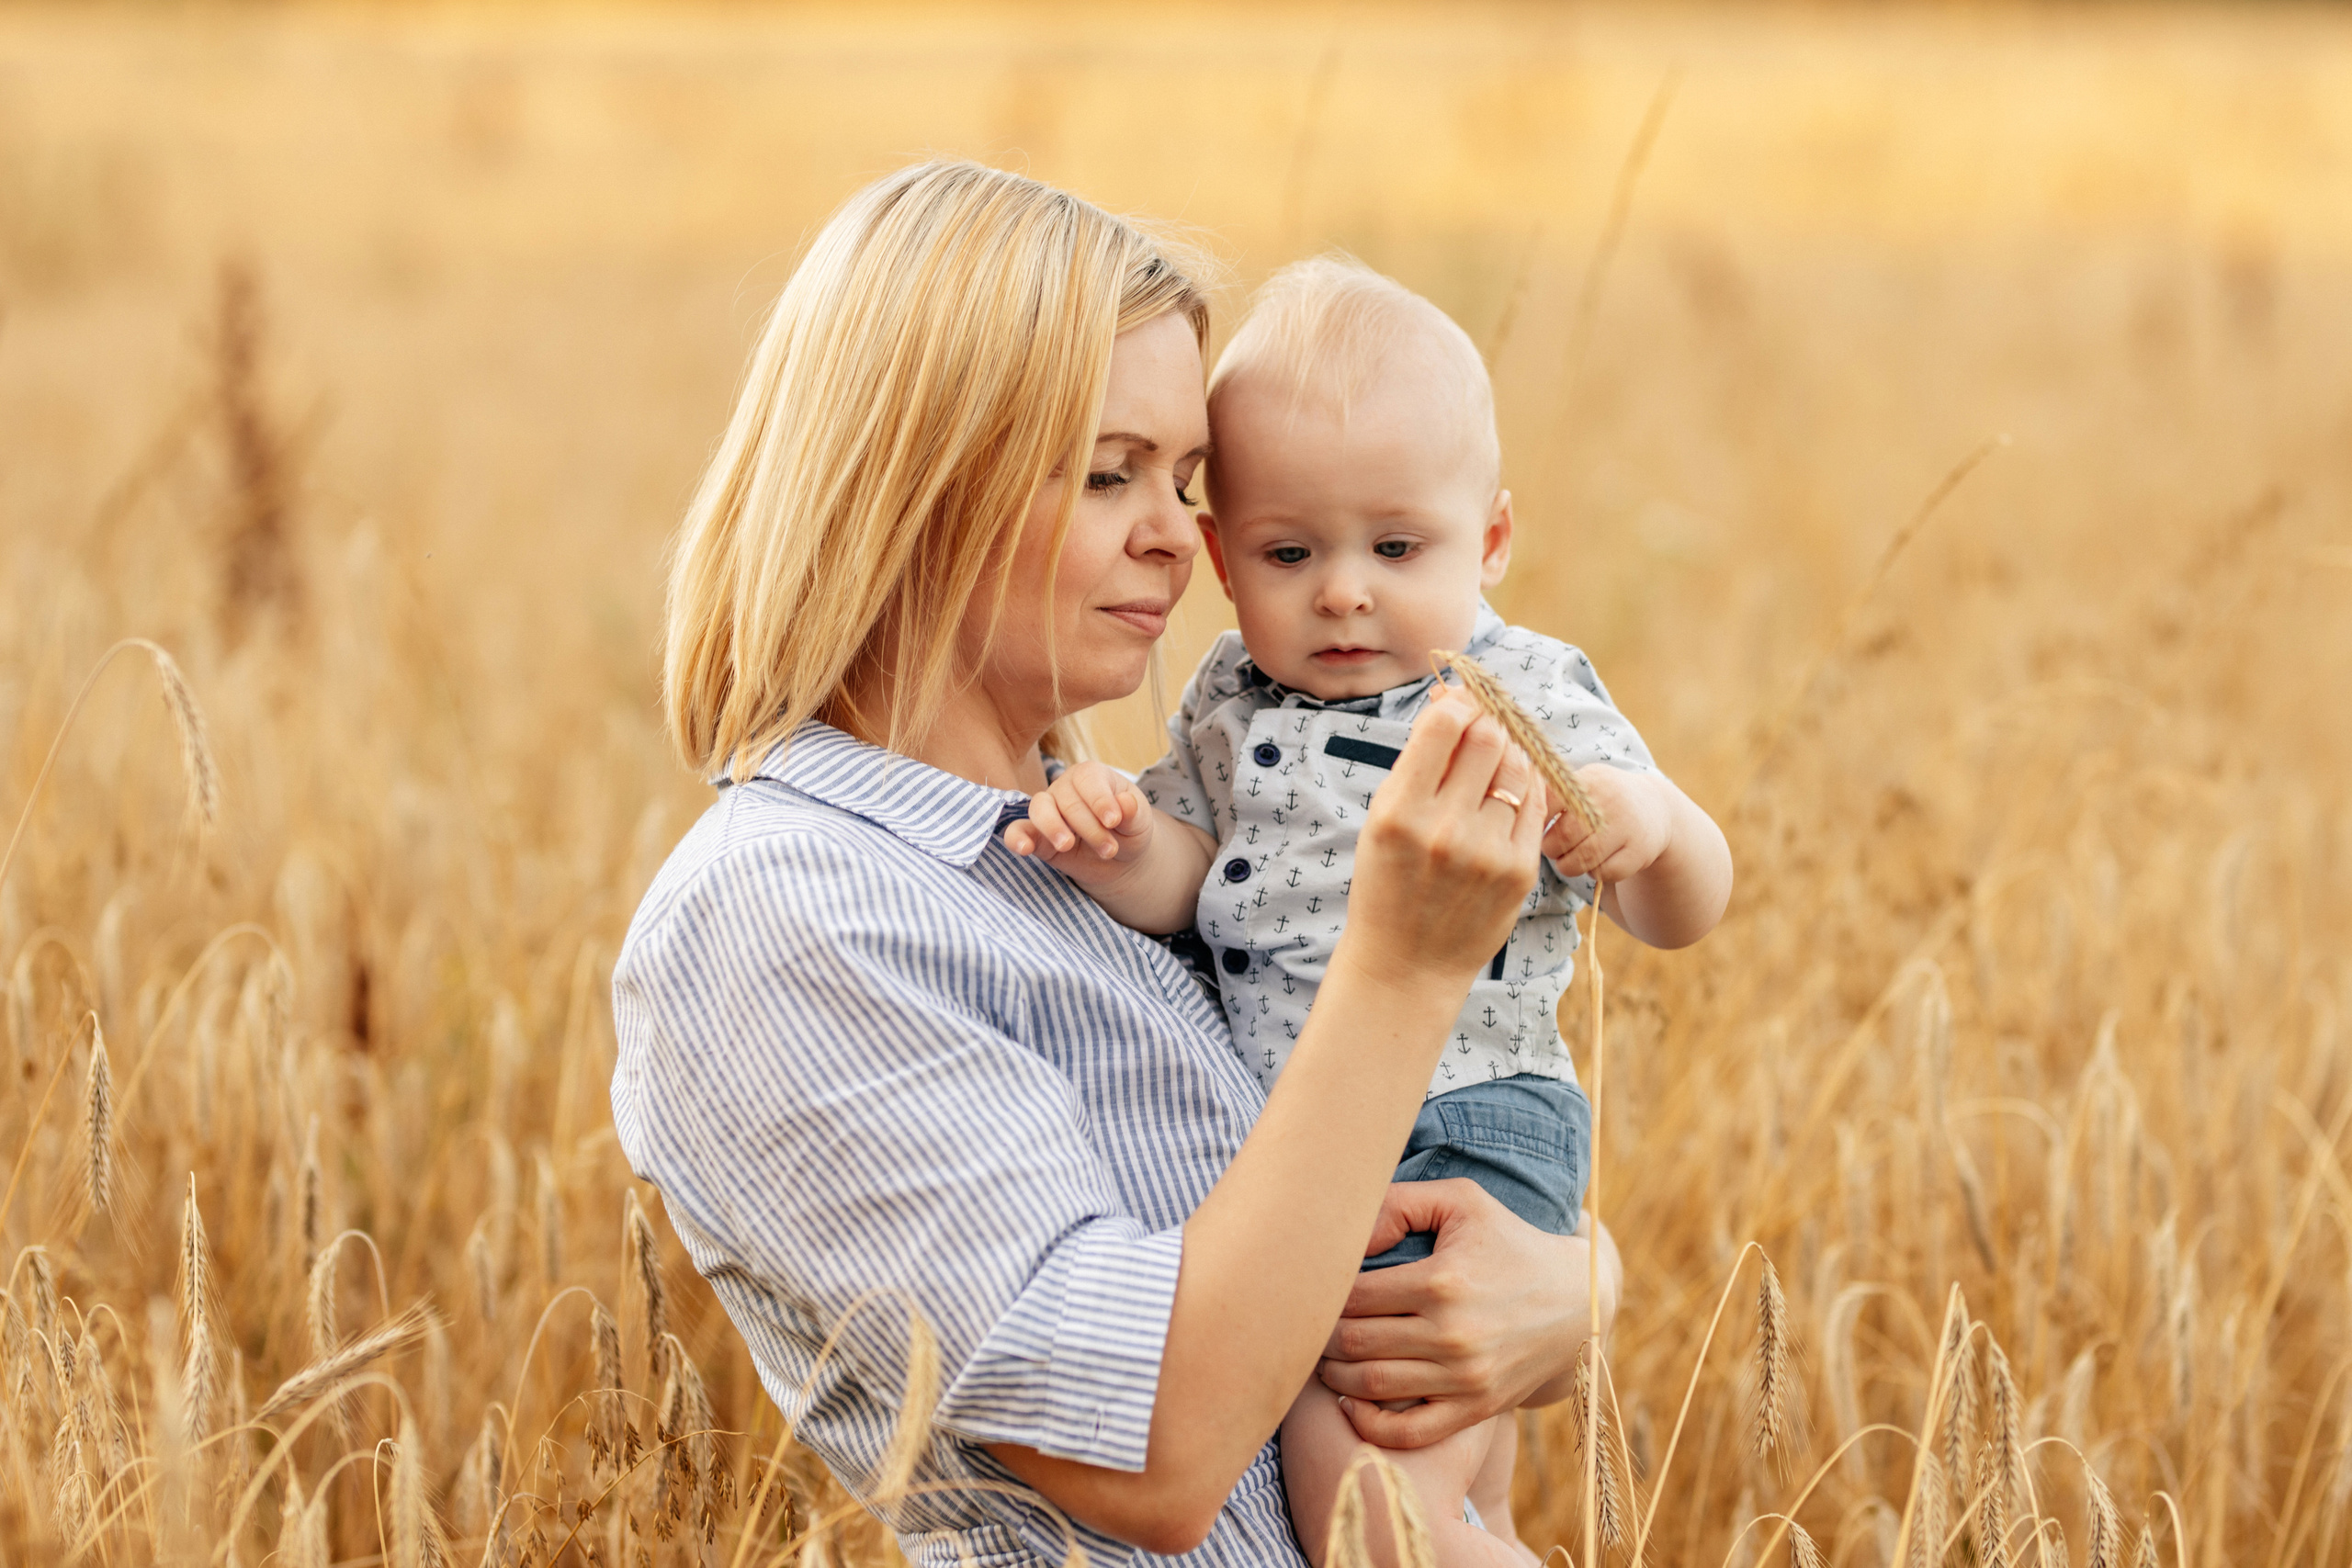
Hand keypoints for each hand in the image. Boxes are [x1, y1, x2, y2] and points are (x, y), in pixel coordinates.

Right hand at [1004, 762, 1152, 885]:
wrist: (1119, 858)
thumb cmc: (1128, 831)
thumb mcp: (1139, 822)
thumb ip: (1133, 812)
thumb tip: (1125, 802)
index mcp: (1092, 775)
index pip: (1088, 779)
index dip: (1099, 800)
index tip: (1113, 821)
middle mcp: (1065, 787)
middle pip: (1068, 800)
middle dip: (1090, 828)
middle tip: (1110, 849)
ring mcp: (1048, 809)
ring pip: (1039, 808)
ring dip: (1053, 827)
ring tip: (1068, 846)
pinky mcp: (1036, 835)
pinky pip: (1018, 831)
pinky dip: (1017, 837)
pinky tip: (1024, 847)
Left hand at [1313, 1178, 1620, 1448]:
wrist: (1577, 1303)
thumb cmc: (1508, 1242)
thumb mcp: (1462, 1201)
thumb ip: (1398, 1203)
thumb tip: (1349, 1235)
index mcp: (1442, 1281)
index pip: (1352, 1295)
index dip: (1322, 1294)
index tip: (1313, 1289)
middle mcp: (1452, 1334)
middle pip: (1354, 1342)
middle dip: (1320, 1335)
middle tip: (1308, 1325)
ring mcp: (1464, 1378)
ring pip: (1372, 1386)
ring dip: (1335, 1376)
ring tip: (1325, 1358)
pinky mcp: (1475, 1409)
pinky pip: (1409, 1432)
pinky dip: (1369, 1425)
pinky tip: (1350, 1404)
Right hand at [1334, 685, 1544, 989]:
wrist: (1406, 964)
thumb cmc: (1387, 884)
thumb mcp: (1381, 822)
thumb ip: (1417, 765)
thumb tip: (1450, 702)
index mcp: (1400, 812)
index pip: (1445, 727)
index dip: (1459, 703)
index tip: (1461, 702)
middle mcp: (1445, 829)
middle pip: (1490, 739)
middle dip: (1489, 722)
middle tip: (1483, 723)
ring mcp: (1488, 852)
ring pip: (1520, 768)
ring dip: (1510, 753)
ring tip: (1493, 762)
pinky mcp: (1520, 871)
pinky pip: (1534, 806)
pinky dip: (1524, 788)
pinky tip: (1506, 794)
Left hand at [1542, 765, 1672, 883]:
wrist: (1655, 808)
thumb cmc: (1603, 798)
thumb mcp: (1583, 784)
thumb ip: (1552, 793)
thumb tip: (1513, 808)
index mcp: (1589, 780)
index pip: (1548, 803)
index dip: (1535, 820)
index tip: (1534, 827)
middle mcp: (1610, 800)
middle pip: (1563, 836)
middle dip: (1550, 848)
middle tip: (1551, 847)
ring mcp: (1627, 827)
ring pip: (1581, 859)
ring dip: (1568, 865)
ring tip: (1568, 858)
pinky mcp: (1640, 852)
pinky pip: (1604, 873)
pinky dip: (1595, 873)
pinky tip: (1596, 863)